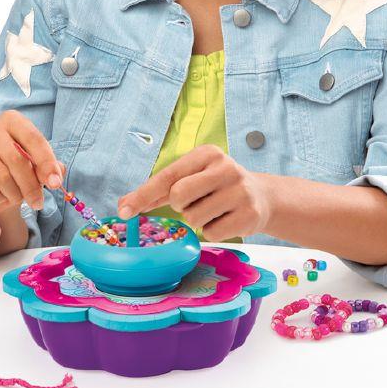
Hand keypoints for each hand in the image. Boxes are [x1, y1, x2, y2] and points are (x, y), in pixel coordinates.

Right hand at [0, 110, 62, 215]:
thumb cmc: (17, 166)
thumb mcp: (36, 161)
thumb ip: (49, 166)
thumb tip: (56, 176)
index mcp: (11, 119)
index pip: (33, 138)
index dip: (46, 162)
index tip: (56, 182)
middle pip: (17, 160)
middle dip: (32, 185)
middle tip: (39, 201)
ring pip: (3, 177)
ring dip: (17, 194)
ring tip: (20, 197)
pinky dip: (1, 198)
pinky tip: (3, 195)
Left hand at [116, 145, 274, 241]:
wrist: (263, 197)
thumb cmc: (215, 187)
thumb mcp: (192, 178)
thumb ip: (158, 190)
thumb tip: (123, 205)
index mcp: (207, 154)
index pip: (167, 176)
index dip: (143, 195)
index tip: (123, 211)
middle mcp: (225, 168)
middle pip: (178, 196)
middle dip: (179, 205)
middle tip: (194, 201)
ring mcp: (240, 191)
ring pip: (194, 218)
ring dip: (197, 219)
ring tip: (214, 209)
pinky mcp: (249, 215)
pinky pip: (212, 233)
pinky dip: (212, 231)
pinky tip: (225, 219)